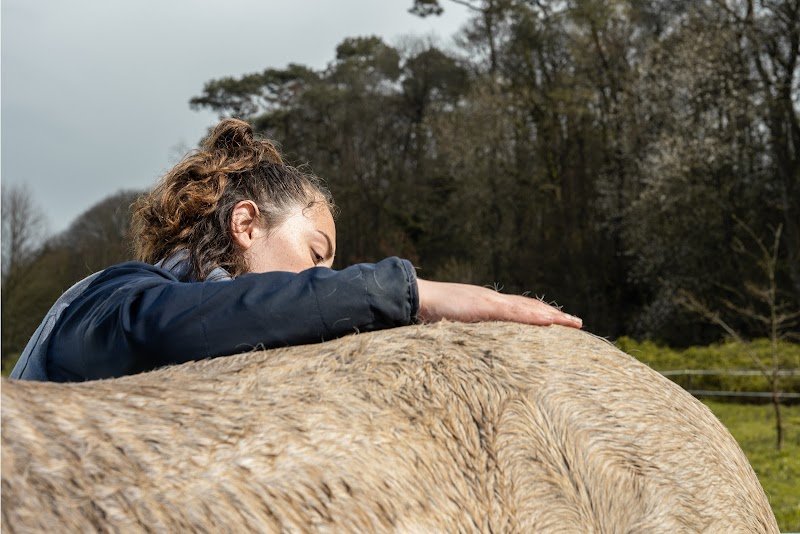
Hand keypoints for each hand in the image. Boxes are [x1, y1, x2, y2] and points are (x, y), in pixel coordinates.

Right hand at [416, 279, 581, 328]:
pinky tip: (548, 321)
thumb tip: (471, 347)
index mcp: (485, 305)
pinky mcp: (484, 306)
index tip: (557, 322)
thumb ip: (465, 332)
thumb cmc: (429, 312)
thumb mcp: (452, 325)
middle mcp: (492, 300)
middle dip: (553, 315)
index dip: (538, 315)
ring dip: (551, 316)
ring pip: (528, 308)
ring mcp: (489, 301)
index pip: (518, 310)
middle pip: (529, 306)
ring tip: (572, 323)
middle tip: (577, 323)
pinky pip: (514, 312)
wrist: (416, 297)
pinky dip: (533, 316)